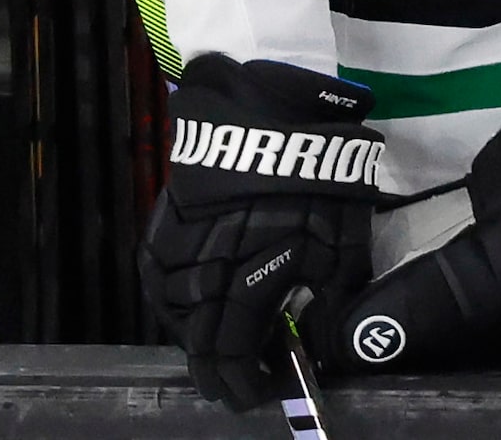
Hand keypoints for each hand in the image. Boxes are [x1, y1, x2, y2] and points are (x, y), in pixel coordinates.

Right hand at [138, 56, 382, 409]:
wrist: (270, 105)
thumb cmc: (319, 170)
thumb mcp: (343, 235)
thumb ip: (333, 290)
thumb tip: (324, 335)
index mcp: (246, 281)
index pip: (231, 354)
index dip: (243, 381)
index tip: (258, 394)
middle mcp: (200, 274)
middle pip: (198, 341)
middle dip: (219, 366)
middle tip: (239, 379)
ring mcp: (173, 249)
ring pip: (173, 313)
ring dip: (197, 334)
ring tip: (221, 342)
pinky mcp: (160, 223)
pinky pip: (157, 278)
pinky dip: (174, 298)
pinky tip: (193, 303)